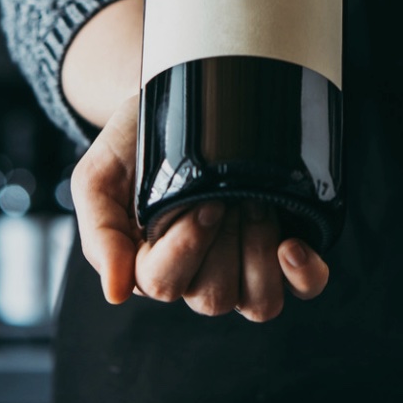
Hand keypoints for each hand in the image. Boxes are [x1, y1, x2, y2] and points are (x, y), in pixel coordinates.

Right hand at [71, 94, 330, 319]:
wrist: (176, 100)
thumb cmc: (133, 146)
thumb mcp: (97, 177)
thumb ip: (99, 233)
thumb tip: (115, 293)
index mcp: (149, 266)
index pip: (164, 284)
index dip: (186, 246)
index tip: (201, 199)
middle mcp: (197, 276)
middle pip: (213, 298)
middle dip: (224, 242)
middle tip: (225, 194)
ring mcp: (241, 266)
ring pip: (258, 302)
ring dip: (259, 253)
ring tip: (254, 204)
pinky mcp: (281, 250)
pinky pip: (303, 286)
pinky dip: (305, 274)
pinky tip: (293, 245)